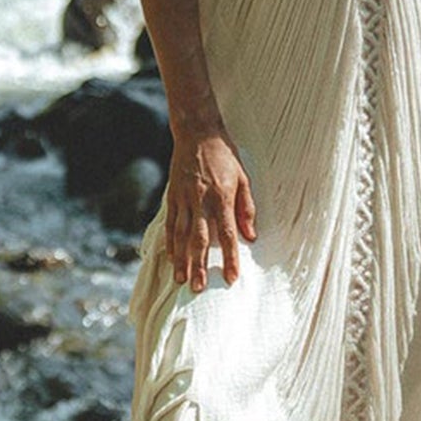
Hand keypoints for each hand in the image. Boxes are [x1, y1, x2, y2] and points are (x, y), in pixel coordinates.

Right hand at [164, 128, 256, 290]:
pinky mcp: (172, 196)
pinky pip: (170, 224)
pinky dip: (170, 243)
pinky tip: (171, 257)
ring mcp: (184, 199)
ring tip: (181, 279)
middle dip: (199, 265)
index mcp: (222, 197)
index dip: (230, 258)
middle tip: (198, 288)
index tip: (231, 277)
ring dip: (181, 259)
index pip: (228, 234)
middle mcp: (201, 200)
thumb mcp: (244, 178)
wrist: (197, 133)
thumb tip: (251, 236)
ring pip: (181, 235)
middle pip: (200, 240)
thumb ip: (247, 208)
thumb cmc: (224, 155)